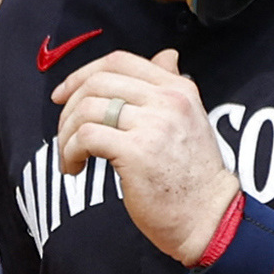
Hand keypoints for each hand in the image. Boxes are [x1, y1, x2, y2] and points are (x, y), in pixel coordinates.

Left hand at [51, 48, 240, 265]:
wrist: (209, 218)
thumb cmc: (194, 178)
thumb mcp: (191, 119)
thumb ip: (172, 86)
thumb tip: (166, 56)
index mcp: (178, 88)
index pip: (120, 61)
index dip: (83, 73)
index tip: (64, 94)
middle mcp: (167, 101)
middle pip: (98, 83)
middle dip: (70, 107)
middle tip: (65, 133)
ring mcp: (152, 125)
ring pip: (88, 109)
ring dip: (66, 134)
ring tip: (70, 156)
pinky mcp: (136, 152)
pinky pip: (86, 137)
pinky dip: (70, 151)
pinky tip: (75, 167)